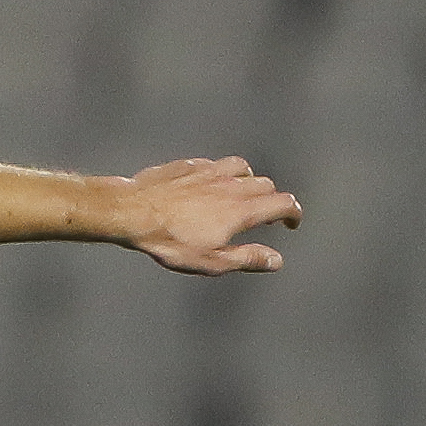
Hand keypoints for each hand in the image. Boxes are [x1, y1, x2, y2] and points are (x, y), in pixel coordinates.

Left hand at [118, 156, 301, 274]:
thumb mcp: (211, 261)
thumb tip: (275, 261)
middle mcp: (231, 185)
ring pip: (243, 168)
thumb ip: (246, 259)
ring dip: (248, 180)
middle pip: (266, 185)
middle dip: (271, 199)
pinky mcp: (189, 166)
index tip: (291, 222)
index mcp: (242, 209)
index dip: (293, 213)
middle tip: (265, 213)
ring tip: (241, 194)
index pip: (284, 203)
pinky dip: (221, 173)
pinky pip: (214, 164)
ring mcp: (210, 172)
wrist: (131, 212)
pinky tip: (209, 182)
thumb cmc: (169, 240)